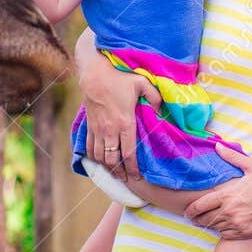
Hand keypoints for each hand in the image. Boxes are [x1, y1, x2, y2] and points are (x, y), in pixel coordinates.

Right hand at [79, 53, 158, 179]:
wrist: (94, 73)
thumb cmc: (119, 77)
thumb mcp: (141, 83)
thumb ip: (154, 96)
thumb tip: (162, 109)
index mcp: (125, 122)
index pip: (129, 153)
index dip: (133, 168)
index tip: (137, 177)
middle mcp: (110, 129)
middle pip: (113, 160)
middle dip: (120, 172)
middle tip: (127, 179)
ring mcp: (98, 129)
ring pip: (100, 157)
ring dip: (107, 167)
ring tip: (114, 173)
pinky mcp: (90, 125)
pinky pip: (89, 147)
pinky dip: (94, 157)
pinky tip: (100, 161)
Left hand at [184, 146, 251, 238]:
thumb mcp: (251, 166)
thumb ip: (231, 157)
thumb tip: (217, 145)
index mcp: (228, 195)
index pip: (200, 205)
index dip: (190, 210)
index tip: (186, 212)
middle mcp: (229, 211)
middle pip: (204, 219)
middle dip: (196, 219)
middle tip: (193, 218)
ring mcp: (237, 224)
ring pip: (214, 228)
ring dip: (208, 225)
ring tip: (206, 221)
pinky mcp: (244, 233)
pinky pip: (225, 235)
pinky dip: (221, 231)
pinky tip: (222, 226)